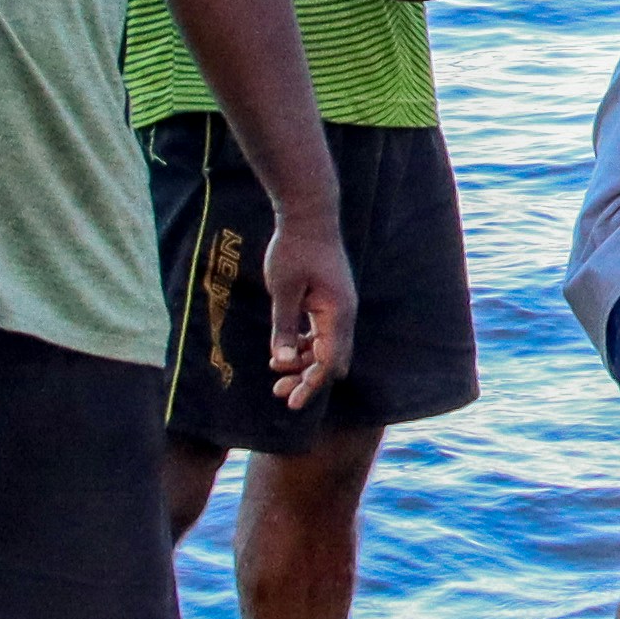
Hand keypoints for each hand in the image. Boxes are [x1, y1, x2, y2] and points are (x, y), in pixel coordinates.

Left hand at [261, 214, 356, 407]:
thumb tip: (282, 361)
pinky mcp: (330, 302)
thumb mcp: (283, 289)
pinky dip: (306, 346)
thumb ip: (283, 326)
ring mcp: (339, 308)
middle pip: (331, 360)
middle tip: (279, 392)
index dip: (311, 384)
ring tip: (275, 373)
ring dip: (305, 363)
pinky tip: (285, 351)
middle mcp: (344, 314)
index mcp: (337, 313)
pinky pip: (322, 334)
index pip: (328, 361)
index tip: (292, 403)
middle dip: (308, 378)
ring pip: (326, 348)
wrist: (309, 215)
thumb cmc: (294, 249)